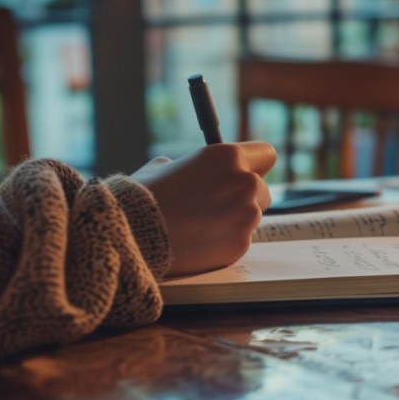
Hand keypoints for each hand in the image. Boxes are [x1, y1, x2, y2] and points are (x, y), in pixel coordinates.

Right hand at [131, 142, 275, 276]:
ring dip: (234, 220)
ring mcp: (247, 216)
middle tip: (216, 205)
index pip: (266, 155)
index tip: (244, 173)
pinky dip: (224, 242)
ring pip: (251, 217)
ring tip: (198, 225)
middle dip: (245, 197)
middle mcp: (245, 184)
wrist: (132, 233)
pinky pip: (239, 240)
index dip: (254, 165)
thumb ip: (191, 166)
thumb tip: (191, 171)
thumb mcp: (164, 167)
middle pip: (262, 189)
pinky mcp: (240, 245)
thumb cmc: (143, 197)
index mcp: (229, 156)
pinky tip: (197, 242)